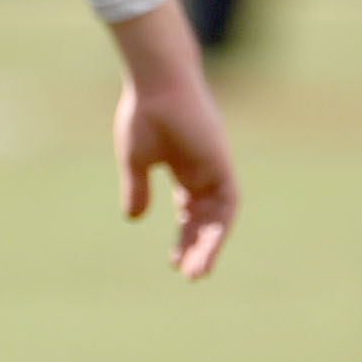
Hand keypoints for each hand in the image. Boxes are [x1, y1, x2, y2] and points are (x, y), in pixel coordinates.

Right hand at [118, 73, 236, 277]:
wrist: (158, 85)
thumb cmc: (144, 114)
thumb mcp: (136, 159)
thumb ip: (137, 188)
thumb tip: (133, 218)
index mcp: (183, 170)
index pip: (189, 213)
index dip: (183, 237)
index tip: (173, 262)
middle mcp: (203, 173)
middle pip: (205, 219)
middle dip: (197, 247)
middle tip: (189, 275)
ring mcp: (215, 170)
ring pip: (218, 218)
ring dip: (209, 245)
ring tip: (197, 272)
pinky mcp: (222, 166)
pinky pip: (227, 204)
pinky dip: (218, 227)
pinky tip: (205, 246)